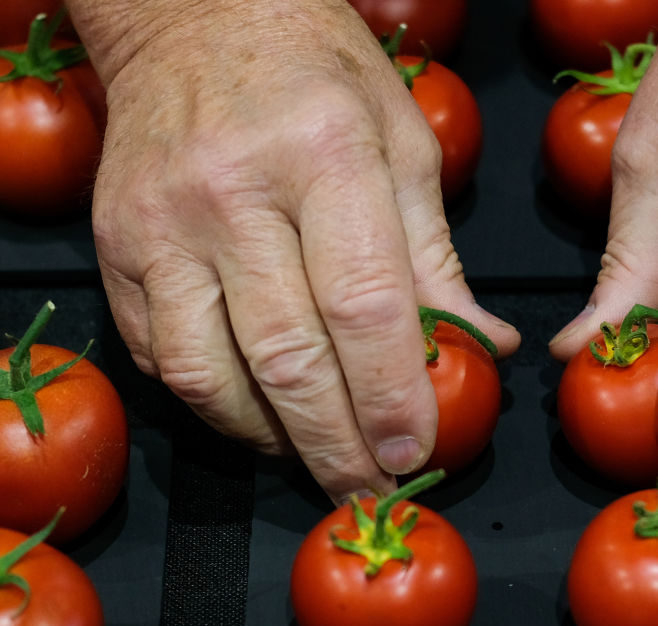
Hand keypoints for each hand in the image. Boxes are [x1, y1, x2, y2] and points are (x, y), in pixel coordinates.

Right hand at [67, 0, 518, 502]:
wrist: (193, 16)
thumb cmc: (315, 70)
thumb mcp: (402, 141)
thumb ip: (436, 256)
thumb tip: (481, 345)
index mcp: (327, 155)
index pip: (366, 307)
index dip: (391, 397)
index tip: (414, 453)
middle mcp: (236, 193)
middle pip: (289, 359)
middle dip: (336, 446)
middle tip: (368, 487)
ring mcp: (163, 223)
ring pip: (211, 375)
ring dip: (270, 439)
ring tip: (314, 455)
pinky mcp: (116, 246)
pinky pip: (159, 355)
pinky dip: (213, 403)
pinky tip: (256, 411)